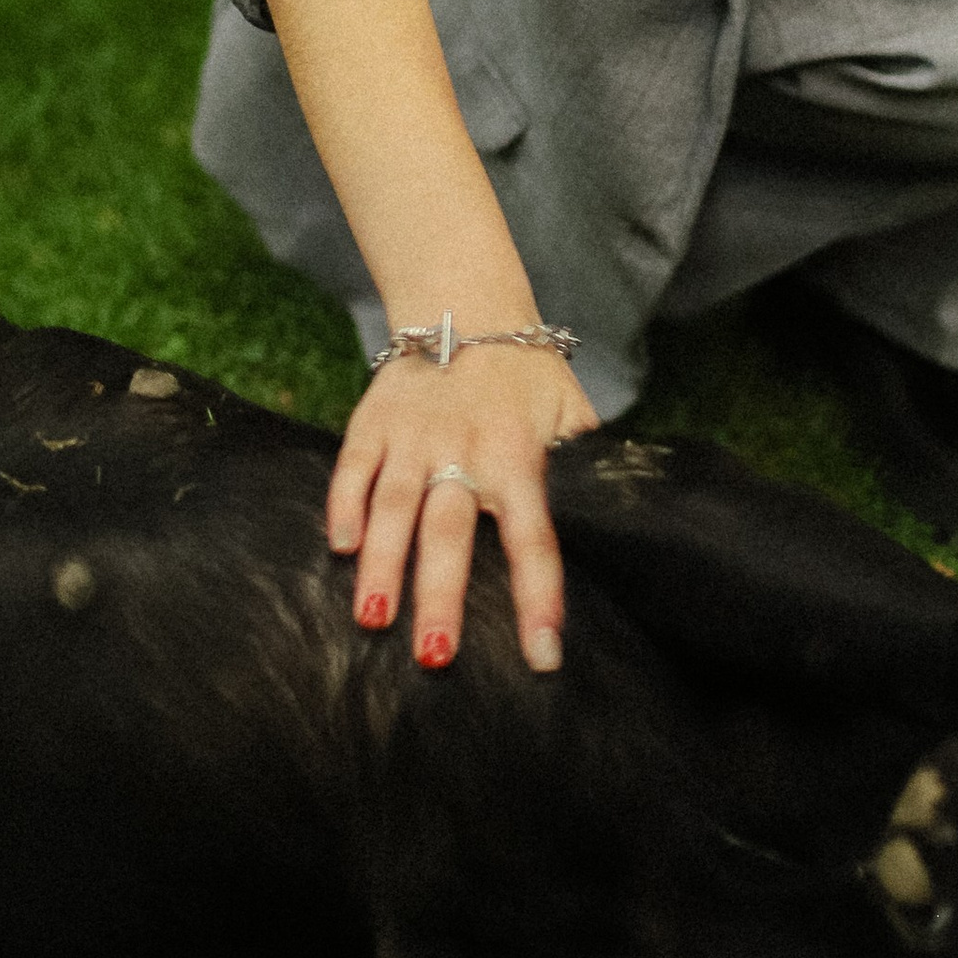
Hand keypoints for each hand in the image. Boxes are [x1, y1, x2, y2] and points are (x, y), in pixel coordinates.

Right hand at [327, 338, 596, 673]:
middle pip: (450, 531)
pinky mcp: (373, 421)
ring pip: (394, 507)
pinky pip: (353, 468)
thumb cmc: (524, 372)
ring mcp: (413, 436)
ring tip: (373, 619)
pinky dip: (343, 507)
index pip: (533, 538)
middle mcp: (463, 450)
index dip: (539, 597)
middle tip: (437, 655)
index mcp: (517, 456)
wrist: (465, 302)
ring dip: (383, 565)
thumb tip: (618, 521)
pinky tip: (339, 549)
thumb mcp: (568, 410)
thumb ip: (584, 463)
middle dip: (440, 595)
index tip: (543, 654)